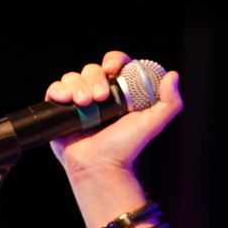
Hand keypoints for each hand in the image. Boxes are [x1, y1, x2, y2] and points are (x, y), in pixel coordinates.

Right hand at [46, 50, 182, 176]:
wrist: (100, 166)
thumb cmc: (126, 148)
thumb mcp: (153, 123)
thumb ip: (171, 102)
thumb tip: (172, 75)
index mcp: (118, 93)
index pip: (115, 64)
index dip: (113, 61)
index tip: (112, 70)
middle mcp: (97, 95)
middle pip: (91, 69)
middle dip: (94, 79)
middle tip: (99, 98)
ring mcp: (78, 102)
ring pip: (72, 77)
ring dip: (77, 86)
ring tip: (84, 104)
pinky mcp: (60, 111)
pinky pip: (54, 89)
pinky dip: (58, 90)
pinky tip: (66, 100)